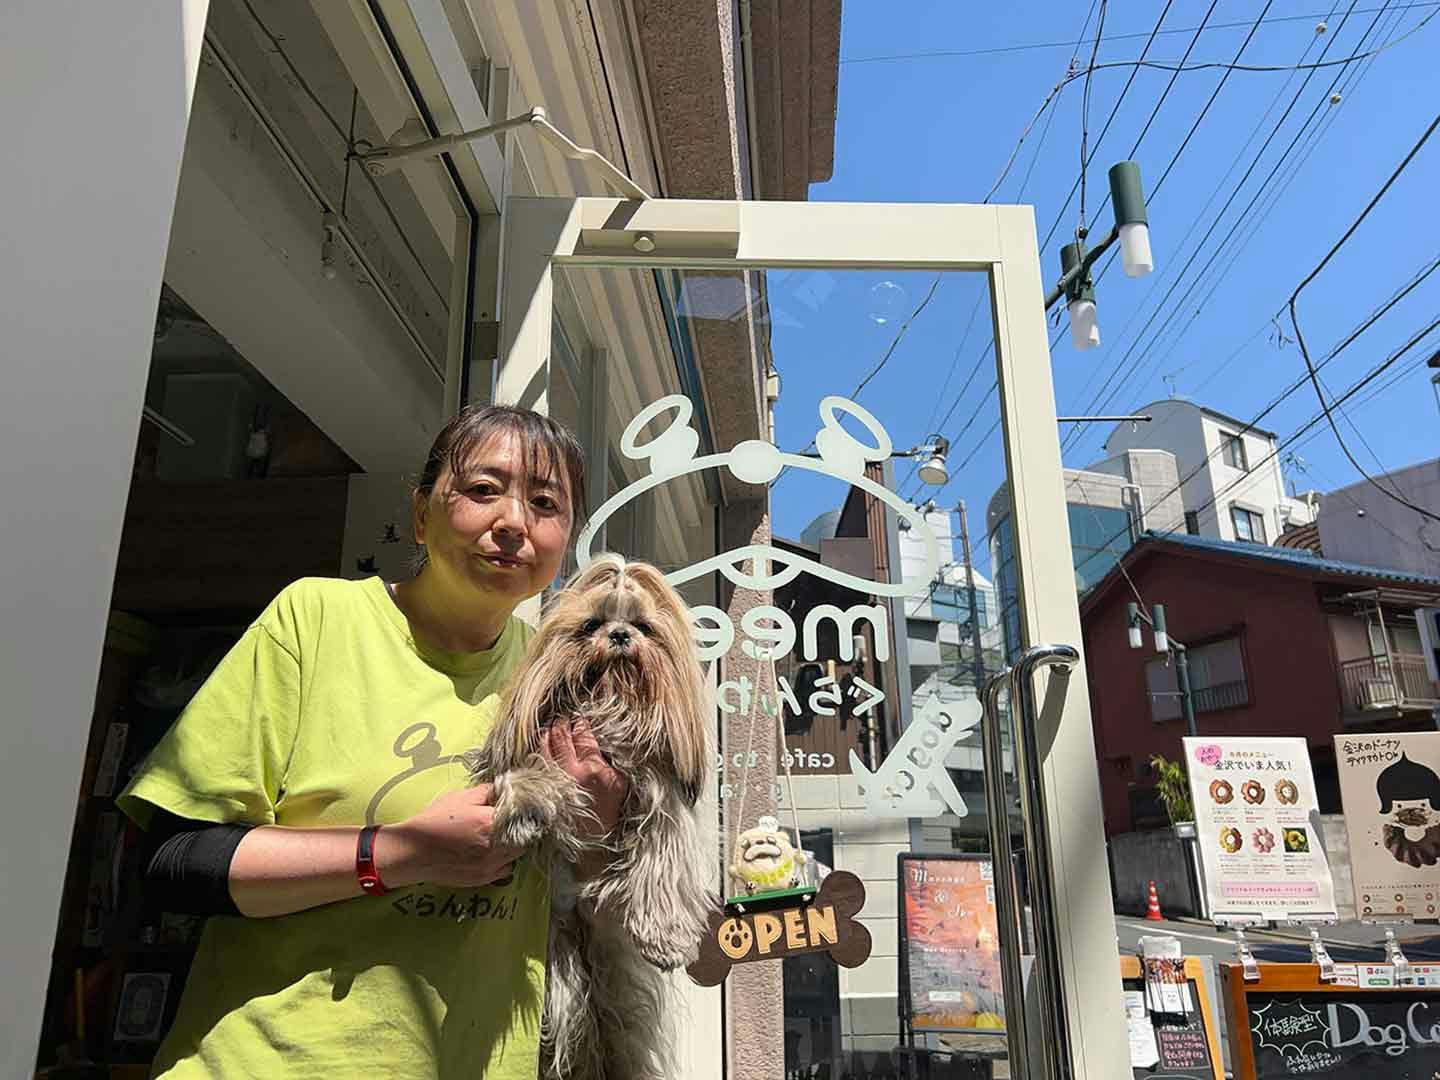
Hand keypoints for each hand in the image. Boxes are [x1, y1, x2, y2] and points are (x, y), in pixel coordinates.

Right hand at [381, 784, 519, 887]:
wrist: (411, 853)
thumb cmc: (433, 822)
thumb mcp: (459, 798)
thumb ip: (486, 791)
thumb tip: (506, 788)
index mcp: (491, 822)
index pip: (525, 815)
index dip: (527, 810)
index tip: (525, 806)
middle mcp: (496, 846)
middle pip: (526, 837)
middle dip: (523, 828)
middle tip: (514, 821)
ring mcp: (491, 866)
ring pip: (518, 855)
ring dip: (515, 845)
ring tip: (502, 836)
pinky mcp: (484, 879)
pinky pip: (506, 869)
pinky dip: (504, 861)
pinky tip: (492, 852)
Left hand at [544, 718, 627, 841]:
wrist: (592, 841)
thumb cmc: (609, 813)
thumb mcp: (619, 784)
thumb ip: (611, 762)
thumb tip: (604, 742)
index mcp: (592, 768)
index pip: (583, 736)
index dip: (581, 724)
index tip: (580, 720)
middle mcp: (570, 772)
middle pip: (561, 737)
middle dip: (561, 724)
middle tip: (563, 718)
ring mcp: (553, 780)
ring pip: (544, 747)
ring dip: (546, 734)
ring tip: (549, 727)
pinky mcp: (542, 789)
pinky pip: (536, 763)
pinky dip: (537, 751)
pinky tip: (540, 746)